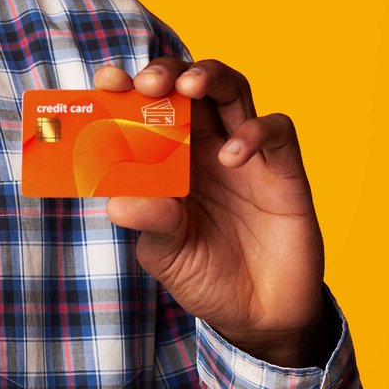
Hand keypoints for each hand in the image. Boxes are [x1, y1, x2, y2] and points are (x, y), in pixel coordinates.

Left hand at [96, 58, 332, 366]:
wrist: (259, 317)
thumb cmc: (206, 276)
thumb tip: (117, 203)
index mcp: (167, 159)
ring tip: (188, 88)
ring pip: (232, 90)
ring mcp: (246, 154)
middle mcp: (204, 147)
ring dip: (210, 77)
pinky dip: (254, 132)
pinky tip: (231, 155)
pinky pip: (277, 131)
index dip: (126, 88)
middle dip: (167, 72)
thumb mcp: (167, 254)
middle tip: (147, 83)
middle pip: (189, 85)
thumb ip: (149, 224)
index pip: (146, 109)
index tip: (105, 79)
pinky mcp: (283, 170)